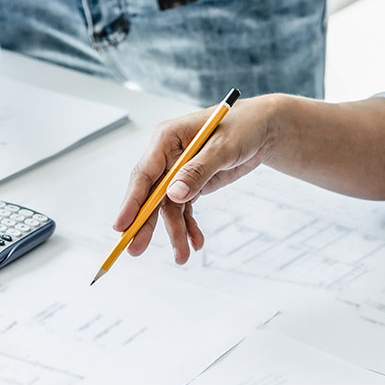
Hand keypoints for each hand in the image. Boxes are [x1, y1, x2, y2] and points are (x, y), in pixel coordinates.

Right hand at [113, 97, 278, 263]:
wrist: (262, 129)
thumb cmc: (243, 127)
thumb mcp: (224, 148)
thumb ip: (198, 171)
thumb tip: (173, 195)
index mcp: (166, 139)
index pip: (144, 173)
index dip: (131, 201)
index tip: (121, 225)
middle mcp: (166, 156)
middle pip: (150, 194)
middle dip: (145, 223)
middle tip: (135, 249)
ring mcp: (177, 171)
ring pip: (168, 207)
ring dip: (175, 232)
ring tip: (182, 256)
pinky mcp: (190, 184)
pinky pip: (183, 209)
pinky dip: (189, 227)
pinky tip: (196, 242)